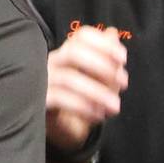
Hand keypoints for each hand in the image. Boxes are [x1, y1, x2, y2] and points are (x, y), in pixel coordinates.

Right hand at [45, 25, 127, 154]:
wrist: (64, 129)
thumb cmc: (83, 99)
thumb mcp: (101, 81)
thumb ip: (108, 59)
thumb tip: (112, 33)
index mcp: (69, 53)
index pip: (82, 36)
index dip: (104, 44)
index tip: (123, 59)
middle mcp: (54, 63)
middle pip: (73, 52)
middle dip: (102, 65)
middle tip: (123, 82)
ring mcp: (43, 81)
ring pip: (68, 78)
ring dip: (97, 92)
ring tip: (115, 105)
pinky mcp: (40, 101)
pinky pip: (60, 99)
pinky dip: (82, 106)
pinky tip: (97, 114)